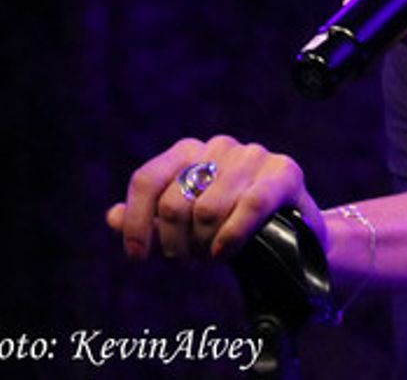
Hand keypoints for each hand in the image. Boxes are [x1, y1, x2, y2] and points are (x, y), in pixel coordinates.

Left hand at [106, 135, 323, 261]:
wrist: (294, 236)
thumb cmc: (231, 228)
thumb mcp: (185, 228)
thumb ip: (150, 220)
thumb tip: (113, 216)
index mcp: (191, 151)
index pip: (148, 179)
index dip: (137, 222)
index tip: (137, 257)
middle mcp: (220, 145)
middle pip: (176, 200)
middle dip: (176, 242)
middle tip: (188, 260)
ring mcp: (254, 155)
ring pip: (208, 208)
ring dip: (204, 245)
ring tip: (209, 256)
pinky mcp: (285, 171)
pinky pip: (248, 206)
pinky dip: (230, 237)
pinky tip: (224, 253)